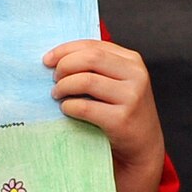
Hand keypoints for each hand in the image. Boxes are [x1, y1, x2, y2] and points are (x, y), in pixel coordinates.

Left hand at [45, 38, 162, 171]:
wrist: (143, 145)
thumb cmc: (123, 111)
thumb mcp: (118, 82)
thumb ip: (98, 66)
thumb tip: (57, 58)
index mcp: (132, 61)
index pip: (93, 46)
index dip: (66, 50)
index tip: (48, 60)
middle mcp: (135, 76)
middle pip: (90, 58)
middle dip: (65, 66)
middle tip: (54, 79)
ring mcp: (131, 97)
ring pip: (86, 80)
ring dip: (64, 86)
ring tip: (58, 94)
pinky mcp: (121, 119)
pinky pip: (85, 107)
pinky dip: (69, 106)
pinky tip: (66, 109)